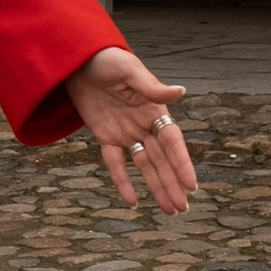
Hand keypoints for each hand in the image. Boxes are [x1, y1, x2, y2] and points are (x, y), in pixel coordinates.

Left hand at [67, 46, 197, 215]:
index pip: (172, 142)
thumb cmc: (108, 60)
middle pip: (161, 160)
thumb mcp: (130, 70)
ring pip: (144, 165)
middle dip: (172, 184)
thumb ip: (152, 87)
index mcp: (155, 110)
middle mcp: (143, 125)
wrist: (78, 61)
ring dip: (156, 187)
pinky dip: (123, 181)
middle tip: (183, 209)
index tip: (192, 185)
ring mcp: (125, 132)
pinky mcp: (105, 136)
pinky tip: (132, 201)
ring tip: (170, 210)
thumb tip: (181, 92)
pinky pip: (115, 162)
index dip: (182, 164)